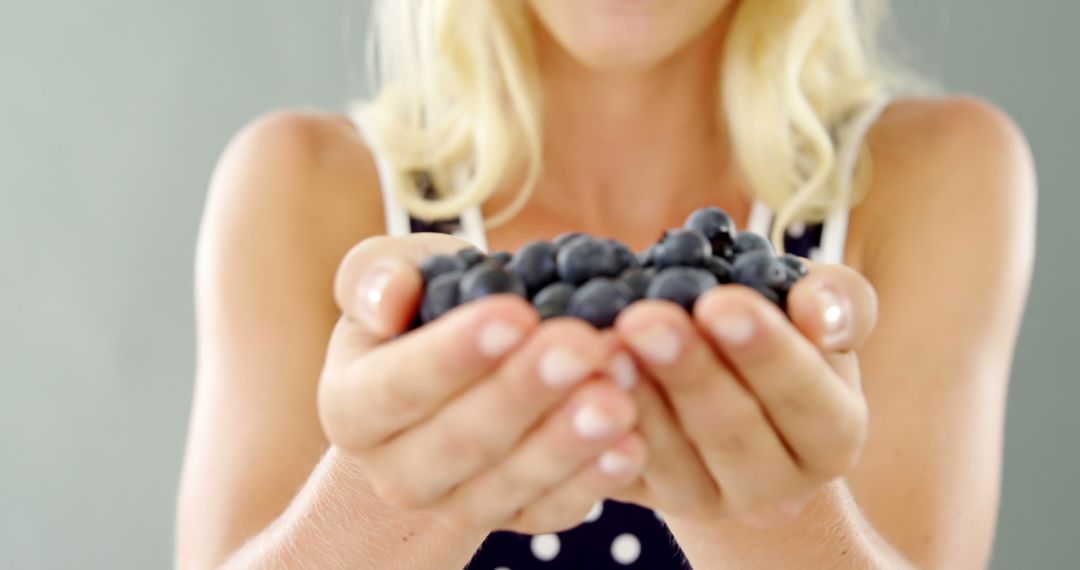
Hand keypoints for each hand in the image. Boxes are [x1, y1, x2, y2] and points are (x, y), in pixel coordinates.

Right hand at [318, 234, 646, 534]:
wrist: (452, 387)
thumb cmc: (424, 314)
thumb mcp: (392, 279)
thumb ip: (377, 276)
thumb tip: (388, 300)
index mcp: (353, 406)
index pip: (397, 386)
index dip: (454, 353)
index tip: (515, 314)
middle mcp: (397, 471)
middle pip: (461, 441)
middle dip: (526, 393)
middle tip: (584, 346)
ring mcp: (457, 504)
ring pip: (511, 483)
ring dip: (570, 439)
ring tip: (619, 392)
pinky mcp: (515, 520)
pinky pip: (553, 510)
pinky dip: (595, 481)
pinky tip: (632, 445)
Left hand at [609, 261, 876, 526]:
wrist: (727, 383)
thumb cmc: (779, 331)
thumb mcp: (817, 311)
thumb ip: (840, 302)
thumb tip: (819, 310)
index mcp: (832, 436)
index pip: (807, 400)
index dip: (765, 352)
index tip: (720, 303)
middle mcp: (777, 486)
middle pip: (733, 432)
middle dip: (687, 371)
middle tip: (645, 318)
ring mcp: (709, 502)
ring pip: (673, 458)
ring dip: (638, 398)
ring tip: (607, 344)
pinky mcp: (649, 500)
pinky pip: (623, 469)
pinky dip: (602, 424)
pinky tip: (583, 379)